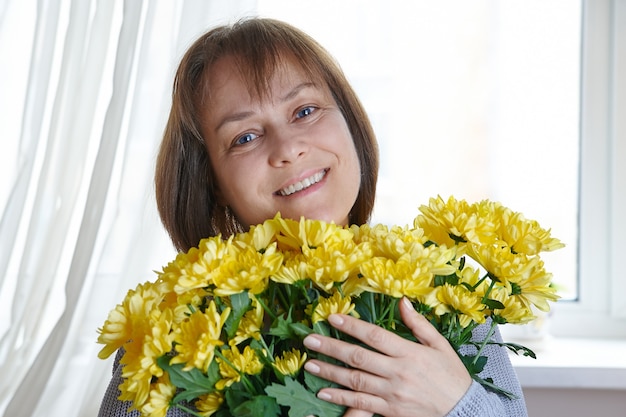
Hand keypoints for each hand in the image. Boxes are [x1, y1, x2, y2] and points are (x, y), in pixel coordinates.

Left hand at [302, 297, 471, 416]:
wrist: (464, 411)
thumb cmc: (452, 376)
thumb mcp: (440, 345)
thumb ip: (419, 324)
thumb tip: (402, 302)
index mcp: (409, 353)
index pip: (375, 335)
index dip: (352, 326)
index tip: (332, 317)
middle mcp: (398, 372)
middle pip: (359, 357)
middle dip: (331, 347)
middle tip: (309, 340)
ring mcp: (392, 393)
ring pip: (355, 381)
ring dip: (330, 372)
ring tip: (310, 364)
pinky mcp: (390, 411)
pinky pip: (361, 404)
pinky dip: (341, 398)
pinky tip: (324, 392)